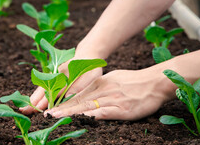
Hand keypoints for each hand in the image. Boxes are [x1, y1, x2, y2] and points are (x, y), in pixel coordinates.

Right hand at [19, 59, 102, 114]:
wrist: (87, 54)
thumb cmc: (90, 68)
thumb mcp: (88, 76)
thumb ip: (77, 86)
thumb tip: (66, 97)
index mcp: (64, 76)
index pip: (53, 92)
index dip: (45, 102)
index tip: (39, 110)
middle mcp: (55, 75)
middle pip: (42, 90)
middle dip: (34, 101)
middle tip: (24, 111)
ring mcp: (52, 76)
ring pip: (41, 89)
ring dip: (33, 99)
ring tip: (25, 108)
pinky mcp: (52, 77)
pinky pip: (43, 87)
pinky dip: (37, 95)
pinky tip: (33, 101)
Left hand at [45, 68, 173, 119]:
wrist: (154, 82)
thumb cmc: (133, 81)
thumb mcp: (111, 80)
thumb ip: (98, 88)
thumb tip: (86, 97)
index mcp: (99, 84)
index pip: (77, 95)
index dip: (62, 103)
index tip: (50, 109)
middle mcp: (102, 90)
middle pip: (78, 101)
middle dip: (61, 109)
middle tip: (46, 115)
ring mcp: (111, 99)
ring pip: (86, 106)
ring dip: (70, 113)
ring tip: (55, 118)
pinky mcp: (121, 108)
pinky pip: (103, 112)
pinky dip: (91, 115)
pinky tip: (81, 119)